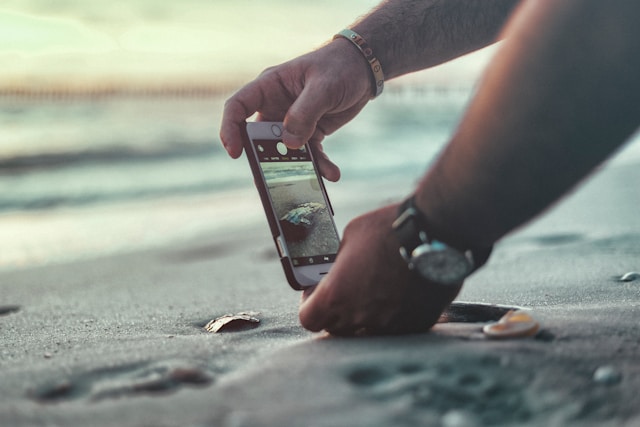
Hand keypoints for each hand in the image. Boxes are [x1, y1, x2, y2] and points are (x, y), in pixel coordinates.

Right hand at [219, 39, 373, 181]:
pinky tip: (332, 174)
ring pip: (285, 151)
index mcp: (269, 87)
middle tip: (268, 179)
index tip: (235, 152)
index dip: (231, 129)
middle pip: (258, 137)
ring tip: (306, 182)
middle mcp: (276, 106)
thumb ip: (305, 113)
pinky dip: (319, 166)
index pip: (238, 107)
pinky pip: (310, 154)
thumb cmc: (339, 67)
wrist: (363, 70)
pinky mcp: (310, 132)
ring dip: (295, 168)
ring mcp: (292, 121)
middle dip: (263, 159)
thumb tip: (290, 144)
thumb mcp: (324, 86)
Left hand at [298, 204, 462, 335]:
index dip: (309, 306)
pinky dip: (392, 313)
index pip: (309, 319)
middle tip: (346, 290)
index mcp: (337, 295)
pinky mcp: (414, 324)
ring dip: (365, 314)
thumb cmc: (388, 229)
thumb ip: (340, 260)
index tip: (316, 292)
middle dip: (336, 311)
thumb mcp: (351, 236)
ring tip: (375, 289)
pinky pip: (395, 326)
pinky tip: (399, 291)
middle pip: (336, 328)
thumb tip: (341, 266)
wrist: (434, 233)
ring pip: (367, 329)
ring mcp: (388, 324)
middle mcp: (360, 316)